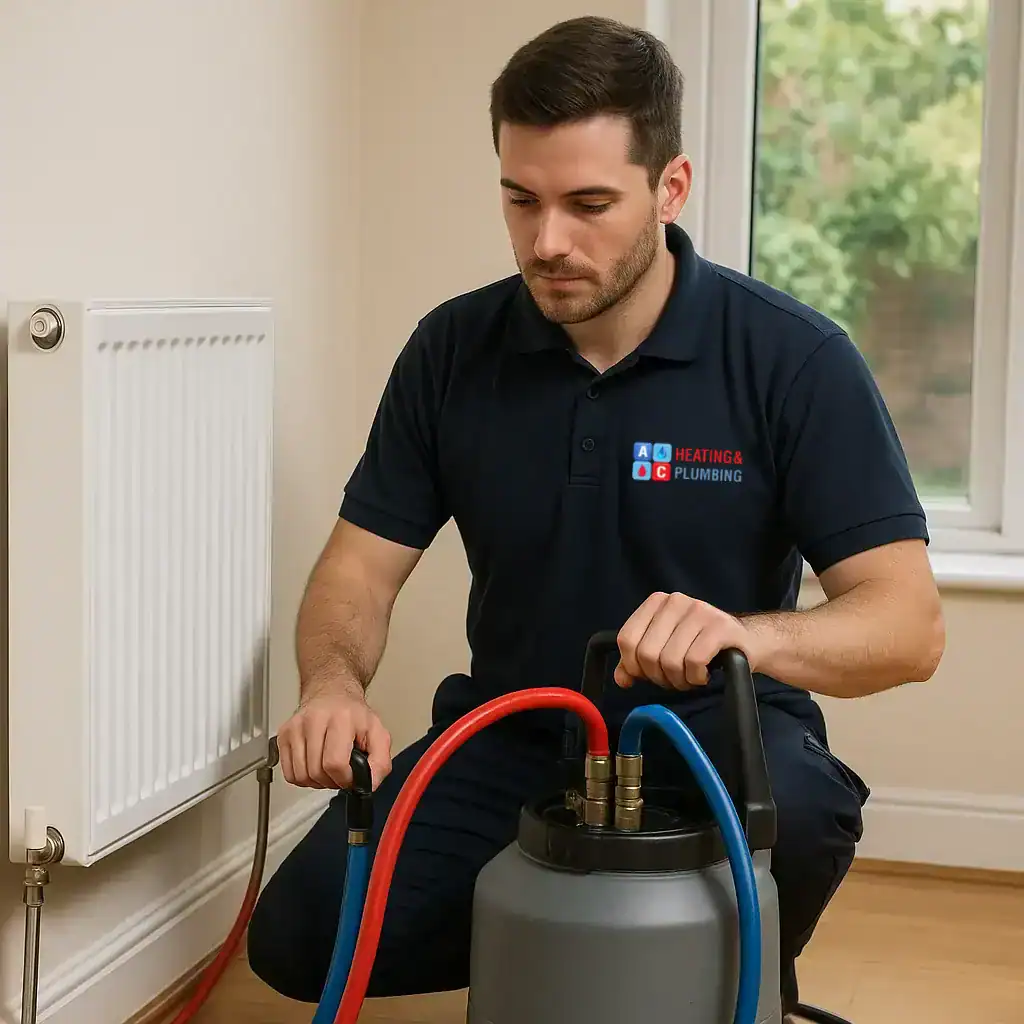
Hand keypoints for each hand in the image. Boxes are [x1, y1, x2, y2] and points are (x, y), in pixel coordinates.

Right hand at [277, 690, 391, 790]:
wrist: (331, 693)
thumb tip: (369, 785)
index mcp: (341, 718)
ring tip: (327, 768)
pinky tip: (314, 766)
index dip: (344, 778)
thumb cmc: (353, 714)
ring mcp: (296, 727)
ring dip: (317, 781)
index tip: (350, 777)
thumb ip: (380, 762)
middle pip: (317, 772)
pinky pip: (290, 774)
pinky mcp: (283, 735)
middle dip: (332, 781)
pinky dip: (303, 778)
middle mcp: (315, 720)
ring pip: (302, 776)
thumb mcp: (378, 734)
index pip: (335, 763)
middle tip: (340, 772)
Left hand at [613, 592, 758, 689]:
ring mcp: (699, 611)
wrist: (745, 641)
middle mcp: (676, 601)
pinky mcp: (720, 627)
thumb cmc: (699, 645)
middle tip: (674, 678)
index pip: (627, 639)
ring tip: (690, 677)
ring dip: (679, 680)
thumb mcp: (664, 648)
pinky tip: (703, 674)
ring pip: (670, 660)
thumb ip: (637, 662)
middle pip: (647, 653)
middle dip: (658, 676)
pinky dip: (696, 677)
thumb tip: (622, 679)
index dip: (633, 665)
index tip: (647, 674)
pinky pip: (694, 662)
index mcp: (656, 602)